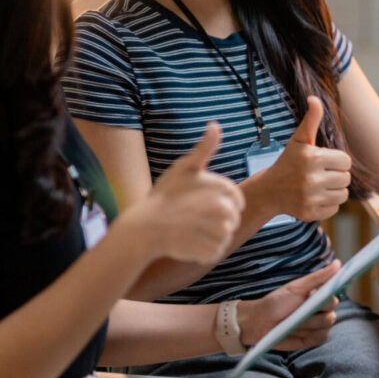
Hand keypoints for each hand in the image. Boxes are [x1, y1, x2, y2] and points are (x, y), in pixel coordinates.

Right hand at [129, 122, 243, 264]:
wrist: (141, 229)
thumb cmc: (162, 197)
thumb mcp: (183, 167)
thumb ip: (204, 149)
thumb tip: (215, 125)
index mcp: (220, 189)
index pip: (237, 200)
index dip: (222, 203)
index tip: (204, 205)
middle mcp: (222, 211)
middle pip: (232, 220)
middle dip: (217, 220)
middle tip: (192, 219)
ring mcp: (216, 233)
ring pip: (226, 236)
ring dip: (211, 236)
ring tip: (189, 230)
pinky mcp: (209, 252)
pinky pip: (216, 252)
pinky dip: (204, 251)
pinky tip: (187, 243)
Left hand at [237, 260, 340, 350]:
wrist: (261, 323)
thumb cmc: (277, 302)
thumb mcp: (296, 287)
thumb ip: (318, 277)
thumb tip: (338, 263)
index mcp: (319, 293)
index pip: (334, 290)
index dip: (332, 290)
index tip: (324, 291)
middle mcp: (323, 308)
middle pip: (332, 308)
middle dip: (316, 308)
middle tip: (300, 308)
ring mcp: (320, 324)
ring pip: (327, 323)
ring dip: (309, 322)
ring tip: (293, 321)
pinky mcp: (315, 339)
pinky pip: (321, 336)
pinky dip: (310, 334)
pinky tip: (296, 331)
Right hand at [244, 96, 351, 221]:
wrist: (269, 190)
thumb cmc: (288, 161)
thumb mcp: (299, 140)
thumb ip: (311, 120)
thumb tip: (314, 98)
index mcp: (312, 158)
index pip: (346, 161)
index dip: (337, 161)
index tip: (324, 161)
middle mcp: (311, 179)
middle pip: (346, 178)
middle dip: (336, 175)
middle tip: (321, 174)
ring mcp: (310, 198)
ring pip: (342, 195)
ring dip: (334, 190)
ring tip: (320, 185)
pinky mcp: (310, 213)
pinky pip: (334, 209)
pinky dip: (328, 204)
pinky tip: (315, 197)